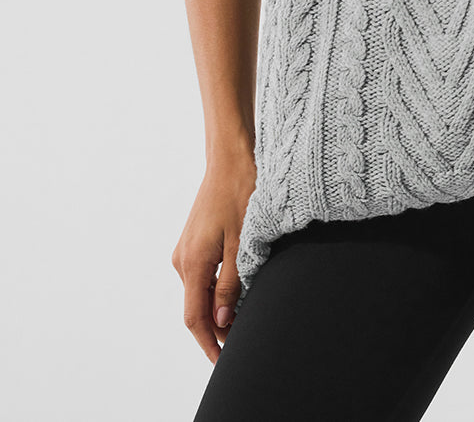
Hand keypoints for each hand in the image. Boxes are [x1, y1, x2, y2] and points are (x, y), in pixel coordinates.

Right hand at [171, 150, 256, 363]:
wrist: (230, 158)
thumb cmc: (241, 192)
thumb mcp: (243, 241)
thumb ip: (232, 282)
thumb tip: (223, 318)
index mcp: (193, 263)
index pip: (195, 318)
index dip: (209, 343)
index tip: (223, 363)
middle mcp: (182, 259)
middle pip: (197, 307)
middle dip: (218, 328)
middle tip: (242, 341)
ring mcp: (185, 249)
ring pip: (200, 291)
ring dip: (218, 307)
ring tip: (243, 315)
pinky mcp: (192, 241)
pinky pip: (201, 275)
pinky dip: (216, 288)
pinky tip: (235, 289)